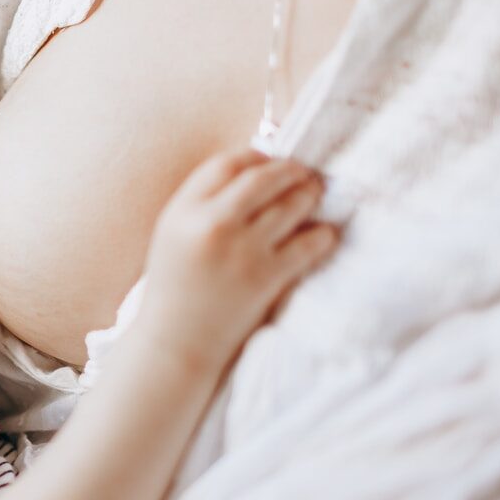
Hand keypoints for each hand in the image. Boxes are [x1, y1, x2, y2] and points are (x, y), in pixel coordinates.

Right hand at [137, 149, 337, 367]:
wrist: (176, 343)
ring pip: (291, 205)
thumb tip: (251, 170)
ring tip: (315, 194)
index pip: (226, 164)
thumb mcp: (173, 234)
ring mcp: (242, 251)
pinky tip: (326, 233)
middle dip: (290, 170)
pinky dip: (323, 235)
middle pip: (262, 177)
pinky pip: (308, 244)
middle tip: (304, 173)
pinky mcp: (267, 277)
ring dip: (309, 195)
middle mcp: (212, 225)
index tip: (269, 160)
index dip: (254, 155)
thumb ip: (202, 203)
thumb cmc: (175, 288)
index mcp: (183, 211)